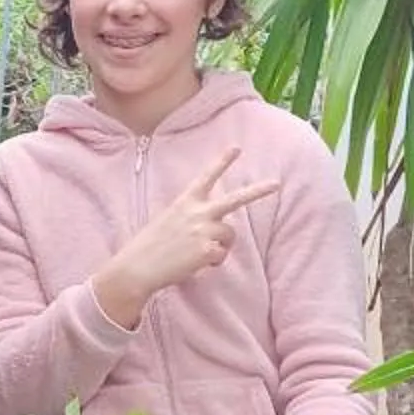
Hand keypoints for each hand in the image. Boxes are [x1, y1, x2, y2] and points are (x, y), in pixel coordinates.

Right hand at [92, 149, 277, 328]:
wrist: (137, 266)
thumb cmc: (150, 245)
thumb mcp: (168, 220)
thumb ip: (191, 218)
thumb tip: (211, 232)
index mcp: (185, 201)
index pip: (206, 177)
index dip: (222, 162)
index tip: (236, 148)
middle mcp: (197, 212)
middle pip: (235, 199)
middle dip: (257, 191)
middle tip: (276, 183)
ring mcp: (203, 230)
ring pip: (229, 235)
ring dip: (221, 246)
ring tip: (201, 254)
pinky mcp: (206, 250)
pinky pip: (221, 256)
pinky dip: (212, 263)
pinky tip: (195, 264)